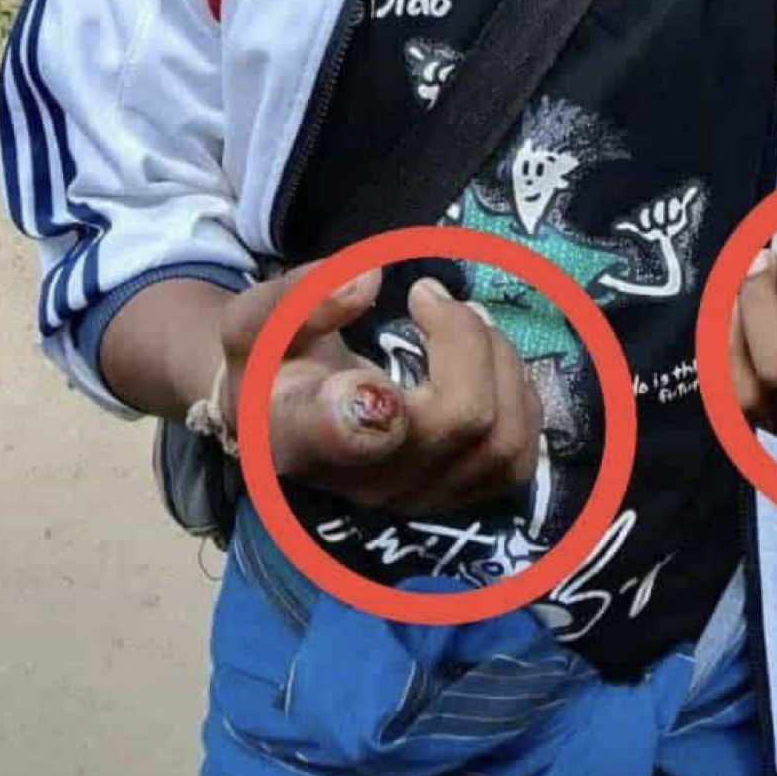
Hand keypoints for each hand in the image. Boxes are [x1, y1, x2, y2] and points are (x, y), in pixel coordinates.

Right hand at [219, 271, 542, 512]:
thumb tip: (369, 278)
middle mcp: (366, 482)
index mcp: (303, 435)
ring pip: (502, 437)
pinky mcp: (459, 497)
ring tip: (461, 320)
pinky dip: (517, 396)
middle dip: (464, 337)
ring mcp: (419, 497)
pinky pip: (518, 456)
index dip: (369, 413)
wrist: (280, 417)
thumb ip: (302, 296)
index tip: (373, 369)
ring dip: (497, 358)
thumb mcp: (258, 322)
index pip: (348, 437)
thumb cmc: (270, 365)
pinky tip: (486, 363)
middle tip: (429, 295)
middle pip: (459, 419)